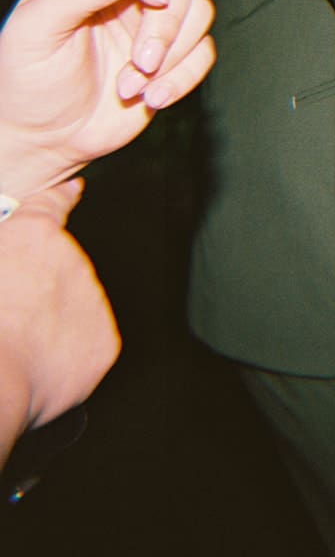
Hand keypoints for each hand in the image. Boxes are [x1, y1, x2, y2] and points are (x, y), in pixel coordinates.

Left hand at [0, 0, 215, 199]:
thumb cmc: (26, 80)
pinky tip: (150, 98)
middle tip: (141, 63)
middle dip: (165, 24)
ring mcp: (152, 19)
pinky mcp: (174, 52)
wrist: (42, 138)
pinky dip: (183, 78)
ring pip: (200, 10)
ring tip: (132, 86)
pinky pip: (204, 51)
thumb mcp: (34, 33)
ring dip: (174, 54)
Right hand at [0, 180, 119, 457]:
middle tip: (6, 316)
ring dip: (51, 322)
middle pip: (59, 270)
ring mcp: (92, 300)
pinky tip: (36, 365)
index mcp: (33, 237)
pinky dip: (66, 355)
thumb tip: (8, 260)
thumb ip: (3, 245)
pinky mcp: (103, 342)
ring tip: (15, 345)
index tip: (70, 191)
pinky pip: (85, 344)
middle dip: (38, 290)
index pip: (51, 205)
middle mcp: (72, 261)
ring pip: (73, 308)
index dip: (59, 198)